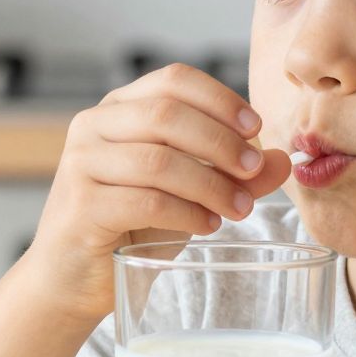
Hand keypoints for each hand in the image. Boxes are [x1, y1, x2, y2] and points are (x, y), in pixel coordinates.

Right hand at [14, 63, 291, 322]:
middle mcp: (92, 126)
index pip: (172, 79)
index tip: (255, 128)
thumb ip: (231, 173)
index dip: (219, 98)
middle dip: (220, 142)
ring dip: (209, 184)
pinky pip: (144, 202)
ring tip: (238, 209)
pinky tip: (207, 226)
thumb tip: (283, 159)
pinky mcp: (81, 207)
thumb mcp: (188, 193)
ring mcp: (81, 165)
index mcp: (118, 109)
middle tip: (254, 172)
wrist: (71, 277)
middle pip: (166, 113)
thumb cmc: (129, 227)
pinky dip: (186, 213)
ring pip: (158, 160)